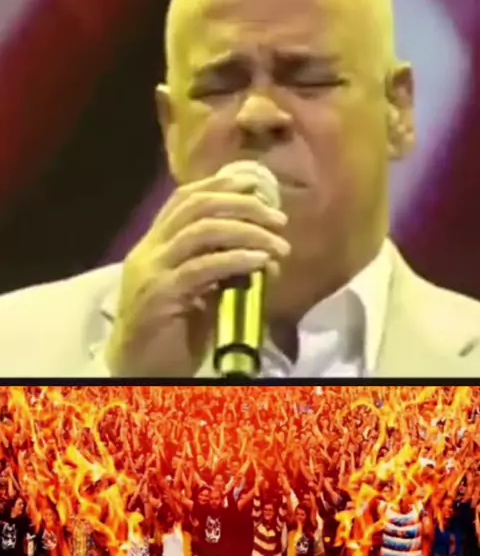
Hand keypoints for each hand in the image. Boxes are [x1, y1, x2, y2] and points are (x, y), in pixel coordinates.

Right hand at [106, 169, 288, 375]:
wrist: (138, 370)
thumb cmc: (172, 332)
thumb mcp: (199, 291)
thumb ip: (222, 268)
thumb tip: (267, 255)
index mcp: (154, 243)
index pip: (185, 197)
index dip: (221, 185)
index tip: (255, 185)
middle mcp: (149, 249)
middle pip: (196, 206)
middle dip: (242, 205)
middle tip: (278, 219)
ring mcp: (152, 270)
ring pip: (200, 231)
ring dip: (246, 231)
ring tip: (277, 244)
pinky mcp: (159, 294)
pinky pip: (201, 268)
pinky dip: (234, 259)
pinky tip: (259, 261)